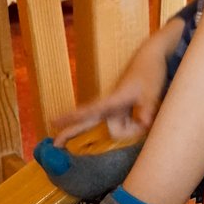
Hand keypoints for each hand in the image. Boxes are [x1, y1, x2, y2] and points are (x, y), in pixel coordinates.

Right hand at [50, 16, 182, 143]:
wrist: (151, 59)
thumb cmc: (149, 73)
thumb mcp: (151, 92)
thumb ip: (147, 109)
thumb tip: (144, 125)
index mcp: (113, 99)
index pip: (88, 110)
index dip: (71, 117)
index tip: (52, 121)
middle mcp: (111, 105)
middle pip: (87, 121)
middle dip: (70, 132)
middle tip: (56, 144)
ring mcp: (115, 108)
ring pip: (116, 130)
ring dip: (130, 131)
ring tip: (148, 119)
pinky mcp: (122, 109)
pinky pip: (124, 126)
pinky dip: (132, 129)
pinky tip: (141, 124)